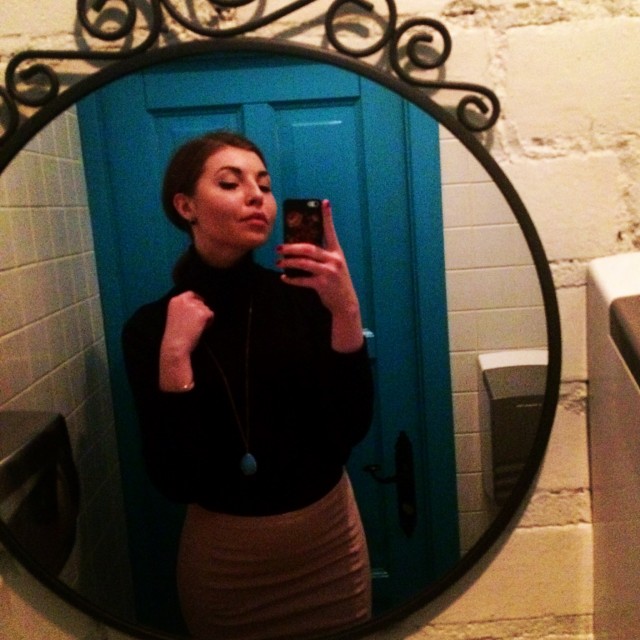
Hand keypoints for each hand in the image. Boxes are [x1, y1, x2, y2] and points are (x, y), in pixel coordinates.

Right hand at [159, 291, 213, 390]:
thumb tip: (199, 303)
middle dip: (201, 311)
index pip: (191, 294)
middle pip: (201, 301)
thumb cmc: (175, 335)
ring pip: (207, 309)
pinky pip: (211, 315)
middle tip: (194, 325)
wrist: (175, 346)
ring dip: (204, 318)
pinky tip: (200, 329)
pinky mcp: (202, 313)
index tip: (199, 309)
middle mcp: (184, 300)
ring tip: (195, 328)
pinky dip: (209, 323)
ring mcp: (194, 306)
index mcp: (175, 300)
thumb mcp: (175, 316)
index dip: (197, 301)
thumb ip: (183, 308)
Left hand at [278, 200, 362, 351]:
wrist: (346, 303)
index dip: (327, 217)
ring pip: (304, 263)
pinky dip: (292, 279)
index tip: (324, 202)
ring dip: (289, 262)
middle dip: (292, 247)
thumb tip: (298, 248)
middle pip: (309, 248)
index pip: (331, 231)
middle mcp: (334, 260)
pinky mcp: (323, 284)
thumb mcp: (333, 266)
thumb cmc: (335, 282)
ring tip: (278, 262)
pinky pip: (303, 280)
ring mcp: (329, 272)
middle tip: (279, 247)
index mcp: (336, 252)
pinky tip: (284, 278)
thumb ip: (321, 256)